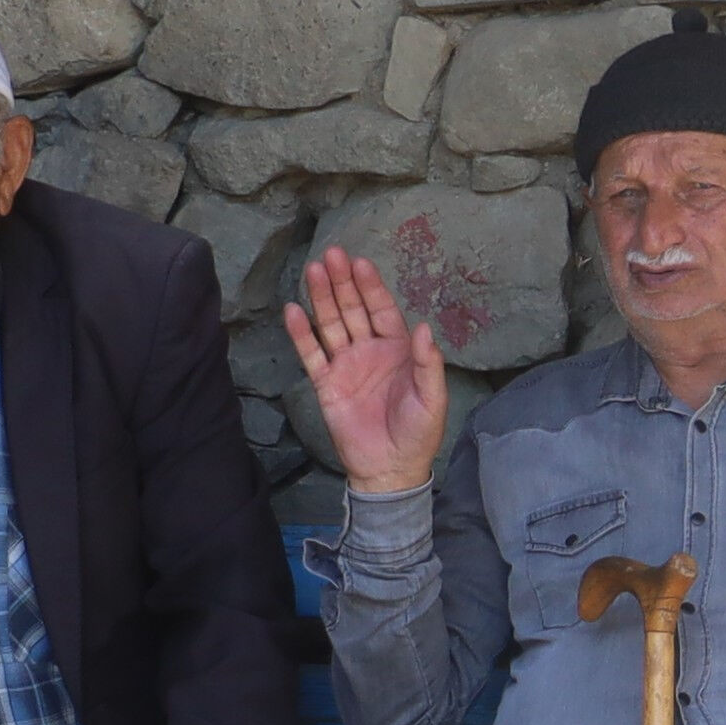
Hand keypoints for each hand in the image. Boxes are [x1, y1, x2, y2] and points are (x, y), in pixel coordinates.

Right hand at [281, 246, 447, 495]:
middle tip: (331, 255)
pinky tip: (293, 310)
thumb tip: (423, 326)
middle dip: (342, 282)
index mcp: (397, 350)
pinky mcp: (326, 384)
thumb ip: (427, 363)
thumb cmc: (418, 433)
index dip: (371, 287)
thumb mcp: (432, 398)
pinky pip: (311, 354)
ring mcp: (345, 365)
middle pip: (353, 310)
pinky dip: (302, 333)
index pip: (381, 310)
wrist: (390, 469)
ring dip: (321, 298)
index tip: (360, 263)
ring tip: (312, 271)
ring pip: (331, 324)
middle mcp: (369, 351)